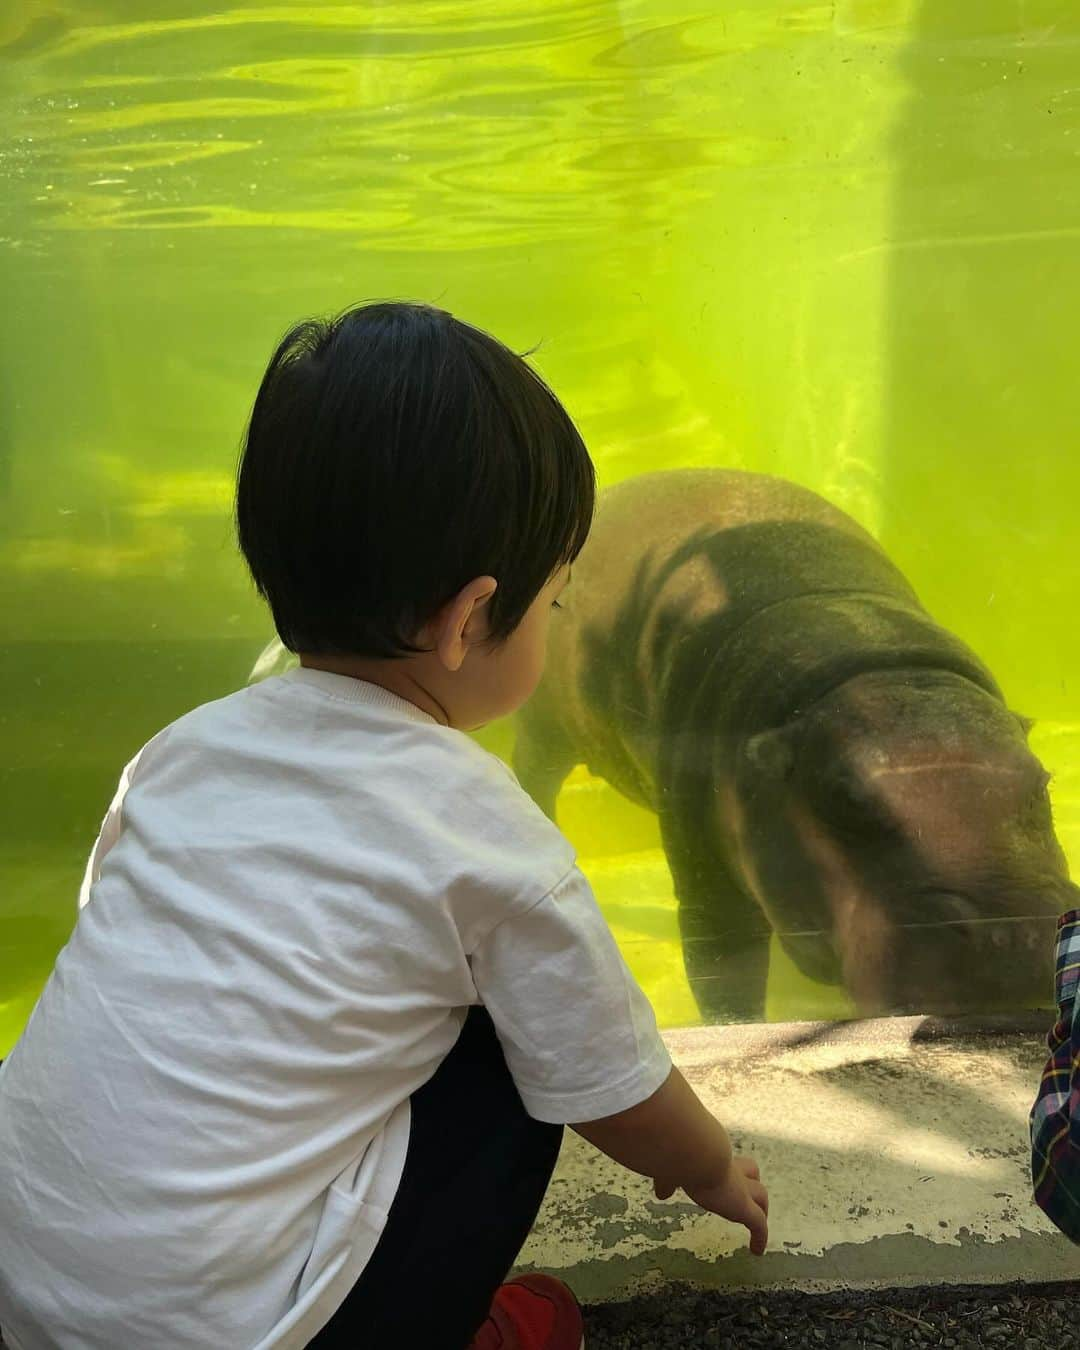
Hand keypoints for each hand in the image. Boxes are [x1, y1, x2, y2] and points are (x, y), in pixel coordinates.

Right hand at [654, 1155, 768, 1254]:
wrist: (696, 1152)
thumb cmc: (680, 1154)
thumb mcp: (670, 1167)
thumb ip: (666, 1180)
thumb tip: (661, 1193)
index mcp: (714, 1157)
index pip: (725, 1161)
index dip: (726, 1169)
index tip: (719, 1177)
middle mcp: (730, 1169)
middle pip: (751, 1173)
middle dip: (751, 1184)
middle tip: (748, 1196)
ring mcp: (741, 1188)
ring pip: (760, 1196)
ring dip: (761, 1208)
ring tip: (759, 1223)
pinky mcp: (744, 1207)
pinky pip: (759, 1225)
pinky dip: (760, 1237)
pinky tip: (756, 1250)